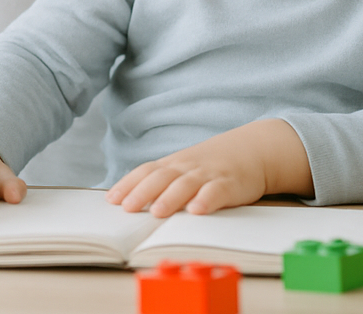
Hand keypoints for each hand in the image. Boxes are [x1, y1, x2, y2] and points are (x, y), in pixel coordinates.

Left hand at [105, 119, 311, 217]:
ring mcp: (207, 174)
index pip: (146, 171)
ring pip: (185, 184)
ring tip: (157, 212)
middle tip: (127, 208)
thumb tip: (134, 200)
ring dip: (170, 198)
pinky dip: (206, 199)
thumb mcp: (185, 169)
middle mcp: (186, 167)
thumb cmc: (211, 165)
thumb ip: (164, 181)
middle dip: (142, 192)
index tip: (111, 199)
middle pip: (160, 177)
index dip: (128, 184)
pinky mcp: (230, 184)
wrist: (251, 150)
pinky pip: (216, 191)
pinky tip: (197, 211)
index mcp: (173, 164)